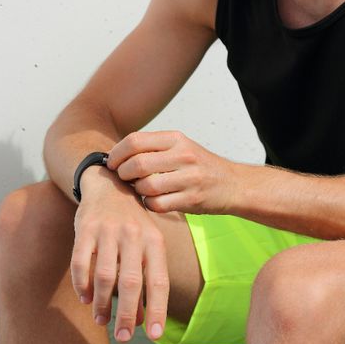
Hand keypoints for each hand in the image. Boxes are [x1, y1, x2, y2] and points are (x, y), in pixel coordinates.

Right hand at [70, 169, 169, 343]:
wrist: (110, 185)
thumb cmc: (133, 225)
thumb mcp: (148, 245)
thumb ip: (147, 280)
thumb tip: (142, 320)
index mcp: (154, 242)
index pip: (159, 281)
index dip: (157, 309)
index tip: (154, 335)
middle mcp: (134, 235)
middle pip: (131, 282)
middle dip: (127, 314)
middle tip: (123, 336)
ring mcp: (109, 231)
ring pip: (105, 275)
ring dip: (102, 303)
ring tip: (102, 320)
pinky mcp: (86, 228)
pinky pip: (81, 262)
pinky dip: (81, 284)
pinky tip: (85, 299)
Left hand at [107, 130, 239, 214]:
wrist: (233, 184)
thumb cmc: (200, 166)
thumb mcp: (181, 147)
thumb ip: (152, 148)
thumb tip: (116, 155)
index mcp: (177, 139)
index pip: (135, 141)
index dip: (117, 153)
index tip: (112, 163)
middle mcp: (184, 155)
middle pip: (137, 164)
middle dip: (123, 174)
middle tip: (124, 178)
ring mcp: (189, 178)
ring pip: (146, 187)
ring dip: (137, 191)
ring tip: (142, 189)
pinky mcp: (191, 199)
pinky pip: (157, 204)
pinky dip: (150, 204)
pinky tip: (154, 200)